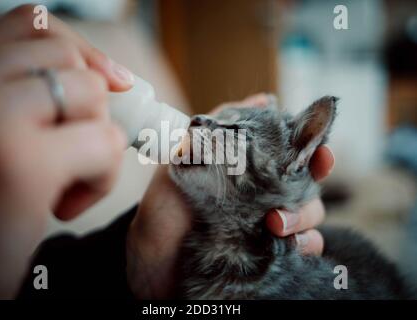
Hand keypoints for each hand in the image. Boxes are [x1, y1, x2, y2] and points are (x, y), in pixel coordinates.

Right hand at [0, 5, 132, 297]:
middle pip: (67, 57)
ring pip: (92, 93)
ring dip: (96, 143)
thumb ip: (27, 95)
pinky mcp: (19, 162)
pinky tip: (62, 207)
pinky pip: (104, 142)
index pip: (31, 25)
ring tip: (62, 184)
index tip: (112, 81)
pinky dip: (102, 178)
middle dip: (90, 105)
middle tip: (75, 151)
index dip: (80, 48)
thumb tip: (114, 78)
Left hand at [126, 93, 334, 298]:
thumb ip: (220, 126)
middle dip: (306, 191)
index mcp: (249, 170)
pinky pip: (305, 248)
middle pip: (307, 186)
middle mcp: (264, 195)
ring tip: (275, 225)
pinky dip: (305, 246)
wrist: (151, 257)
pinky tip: (288, 246)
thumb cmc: (165, 205)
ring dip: (303, 219)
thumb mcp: (183, 158)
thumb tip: (264, 99)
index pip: (293, 156)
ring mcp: (268, 226)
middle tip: (282, 201)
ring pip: (311, 217)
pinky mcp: (269, 254)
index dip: (314, 152)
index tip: (322, 154)